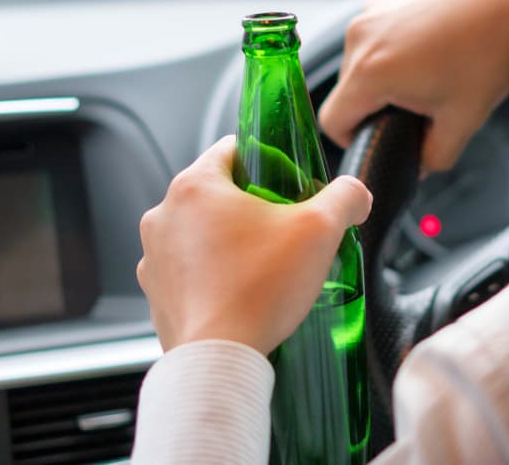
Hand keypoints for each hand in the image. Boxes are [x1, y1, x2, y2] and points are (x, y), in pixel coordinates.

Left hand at [137, 136, 371, 353]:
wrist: (220, 359)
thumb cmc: (261, 289)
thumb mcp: (321, 229)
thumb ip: (345, 197)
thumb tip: (355, 194)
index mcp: (195, 185)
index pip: (233, 148)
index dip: (268, 161)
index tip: (290, 186)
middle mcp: (163, 215)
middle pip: (218, 192)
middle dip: (253, 207)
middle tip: (286, 232)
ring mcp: (154, 256)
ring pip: (202, 232)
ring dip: (231, 241)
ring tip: (266, 267)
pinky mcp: (156, 293)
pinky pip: (190, 271)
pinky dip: (214, 275)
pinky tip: (243, 293)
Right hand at [319, 0, 508, 172]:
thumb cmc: (488, 51)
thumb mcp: (465, 118)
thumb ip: (435, 155)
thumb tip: (421, 166)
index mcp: (370, 72)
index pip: (332, 122)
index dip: (353, 141)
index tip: (382, 140)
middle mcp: (360, 37)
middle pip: (347, 90)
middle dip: (376, 106)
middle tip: (419, 109)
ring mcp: (372, 10)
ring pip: (362, 60)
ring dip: (386, 75)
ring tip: (431, 73)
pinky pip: (377, 33)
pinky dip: (395, 47)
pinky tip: (434, 46)